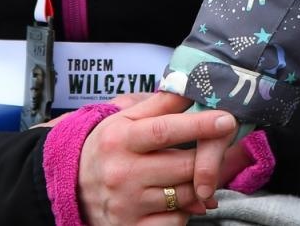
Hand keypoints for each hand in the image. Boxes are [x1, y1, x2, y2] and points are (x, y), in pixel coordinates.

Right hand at [77, 92, 235, 225]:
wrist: (72, 187)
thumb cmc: (107, 147)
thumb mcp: (124, 119)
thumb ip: (160, 103)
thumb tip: (193, 86)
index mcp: (119, 139)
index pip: (165, 130)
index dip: (200, 125)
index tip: (227, 119)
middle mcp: (122, 173)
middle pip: (183, 166)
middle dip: (208, 158)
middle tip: (221, 149)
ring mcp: (127, 205)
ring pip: (186, 195)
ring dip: (198, 184)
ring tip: (193, 173)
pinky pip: (177, 221)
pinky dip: (186, 210)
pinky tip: (180, 199)